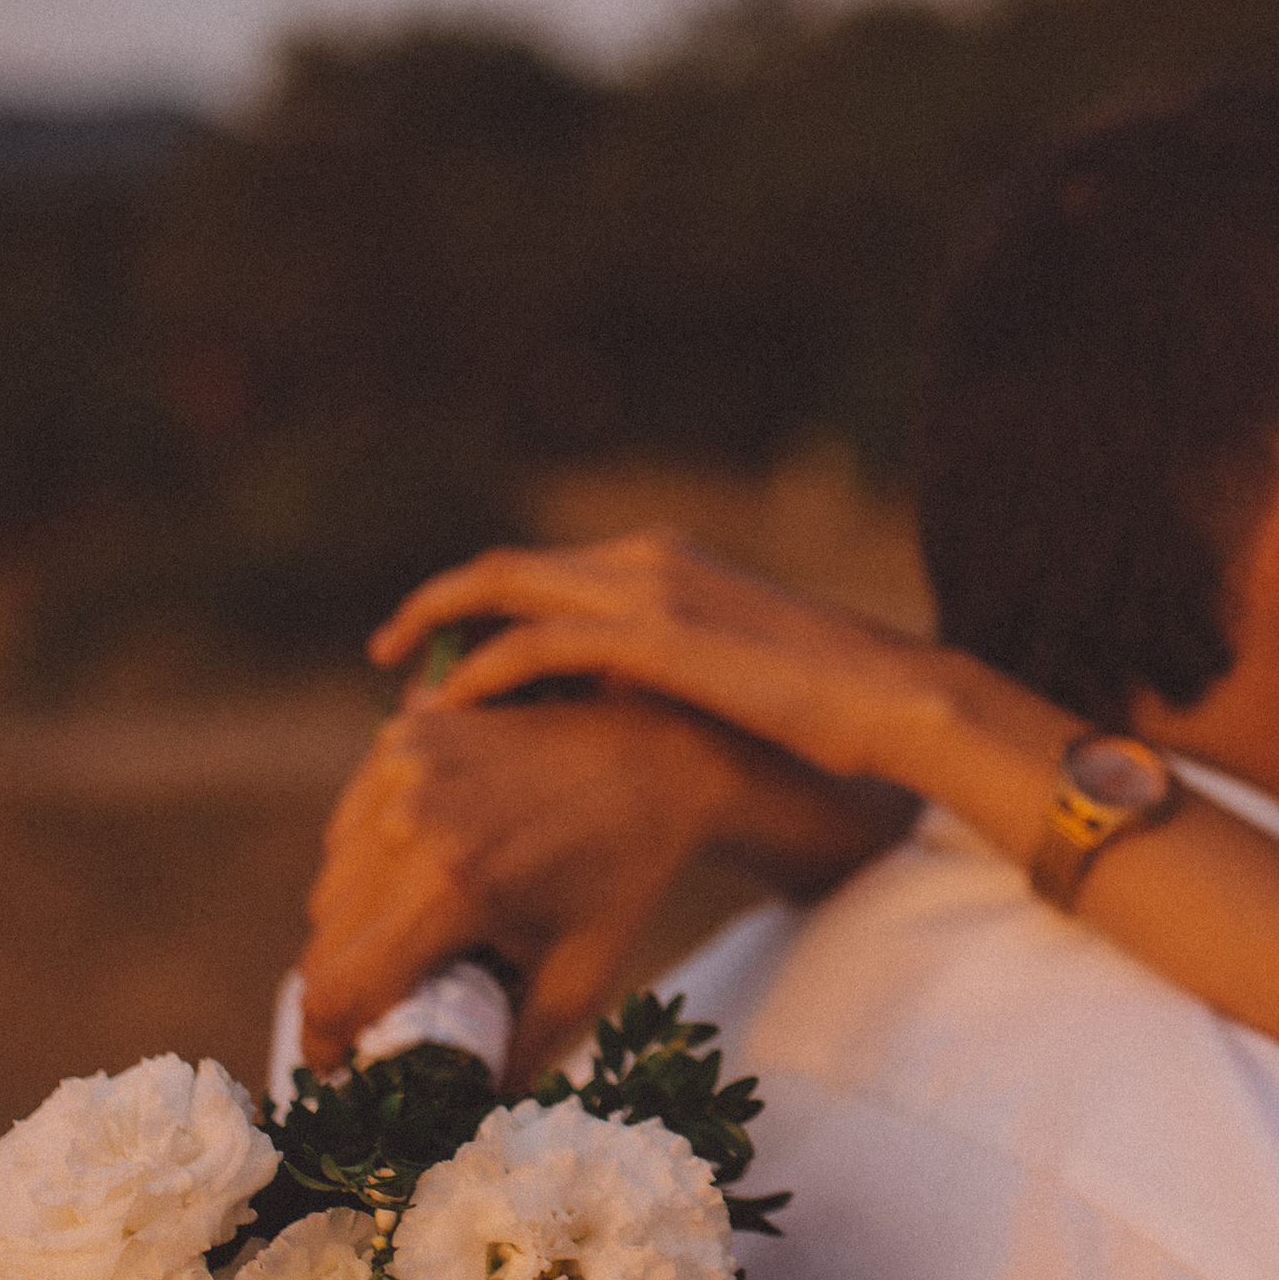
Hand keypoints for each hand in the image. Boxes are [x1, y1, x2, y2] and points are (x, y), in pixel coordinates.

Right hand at [299, 692, 901, 1081]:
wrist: (654, 759)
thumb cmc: (622, 879)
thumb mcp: (582, 983)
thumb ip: (516, 1058)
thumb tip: (459, 1121)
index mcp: (454, 888)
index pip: (336, 989)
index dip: (322, 1045)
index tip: (336, 1072)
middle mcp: (413, 823)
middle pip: (323, 943)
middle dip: (347, 991)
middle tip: (389, 1014)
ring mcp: (403, 771)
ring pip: (328, 887)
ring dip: (354, 928)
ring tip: (419, 941)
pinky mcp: (403, 739)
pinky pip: (347, 829)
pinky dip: (366, 866)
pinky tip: (423, 875)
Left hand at [368, 531, 950, 788]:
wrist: (892, 699)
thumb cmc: (825, 709)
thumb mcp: (727, 680)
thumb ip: (663, 678)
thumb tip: (609, 720)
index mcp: (663, 563)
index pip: (544, 572)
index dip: (479, 611)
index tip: (438, 661)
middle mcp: (644, 559)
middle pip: (505, 569)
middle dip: (435, 609)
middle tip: (385, 658)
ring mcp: (646, 588)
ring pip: (503, 589)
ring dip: (438, 634)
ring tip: (397, 692)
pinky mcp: (651, 633)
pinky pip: (534, 642)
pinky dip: (483, 670)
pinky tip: (453, 711)